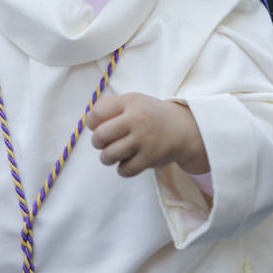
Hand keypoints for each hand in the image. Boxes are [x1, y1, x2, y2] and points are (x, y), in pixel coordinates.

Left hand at [88, 93, 208, 177]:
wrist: (184, 129)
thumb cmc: (151, 115)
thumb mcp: (133, 102)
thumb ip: (110, 107)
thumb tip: (88, 122)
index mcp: (130, 102)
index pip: (97, 113)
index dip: (93, 123)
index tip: (99, 126)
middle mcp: (137, 119)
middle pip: (100, 136)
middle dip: (98, 143)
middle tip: (104, 143)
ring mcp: (144, 139)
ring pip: (109, 155)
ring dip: (107, 158)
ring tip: (114, 154)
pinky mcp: (150, 158)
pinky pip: (124, 170)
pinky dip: (123, 169)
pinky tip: (129, 162)